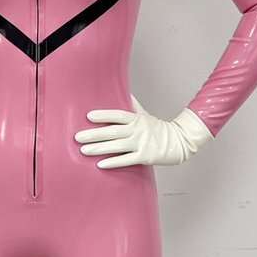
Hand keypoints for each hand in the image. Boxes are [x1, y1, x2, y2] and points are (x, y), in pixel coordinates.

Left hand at [74, 93, 212, 167]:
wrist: (179, 142)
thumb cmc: (158, 128)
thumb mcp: (145, 115)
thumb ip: (133, 105)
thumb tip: (124, 91)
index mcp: (137, 119)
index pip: (118, 115)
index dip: (104, 115)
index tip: (89, 116)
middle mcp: (138, 130)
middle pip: (113, 131)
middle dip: (94, 134)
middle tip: (77, 137)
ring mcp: (141, 144)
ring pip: (117, 146)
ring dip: (99, 148)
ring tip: (83, 151)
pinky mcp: (145, 157)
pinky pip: (126, 160)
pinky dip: (113, 162)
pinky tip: (100, 164)